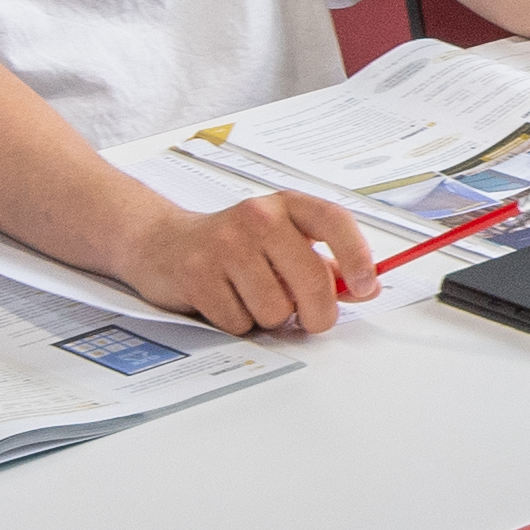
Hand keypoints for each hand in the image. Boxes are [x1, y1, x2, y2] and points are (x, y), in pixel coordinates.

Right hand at [110, 190, 375, 335]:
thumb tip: (366, 287)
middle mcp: (257, 218)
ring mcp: (226, 245)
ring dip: (269, 317)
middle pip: (312, 279)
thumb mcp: (281, 241)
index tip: (365, 286)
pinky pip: (240, 323)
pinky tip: (225, 300)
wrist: (162, 242)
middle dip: (318, 313)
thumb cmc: (232, 245)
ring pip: (276, 309)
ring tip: (252, 297)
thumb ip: (324, 263)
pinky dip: (238, 323)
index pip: (334, 221)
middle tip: (310, 318)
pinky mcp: (198, 275)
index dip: (357, 257)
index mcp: (285, 206)